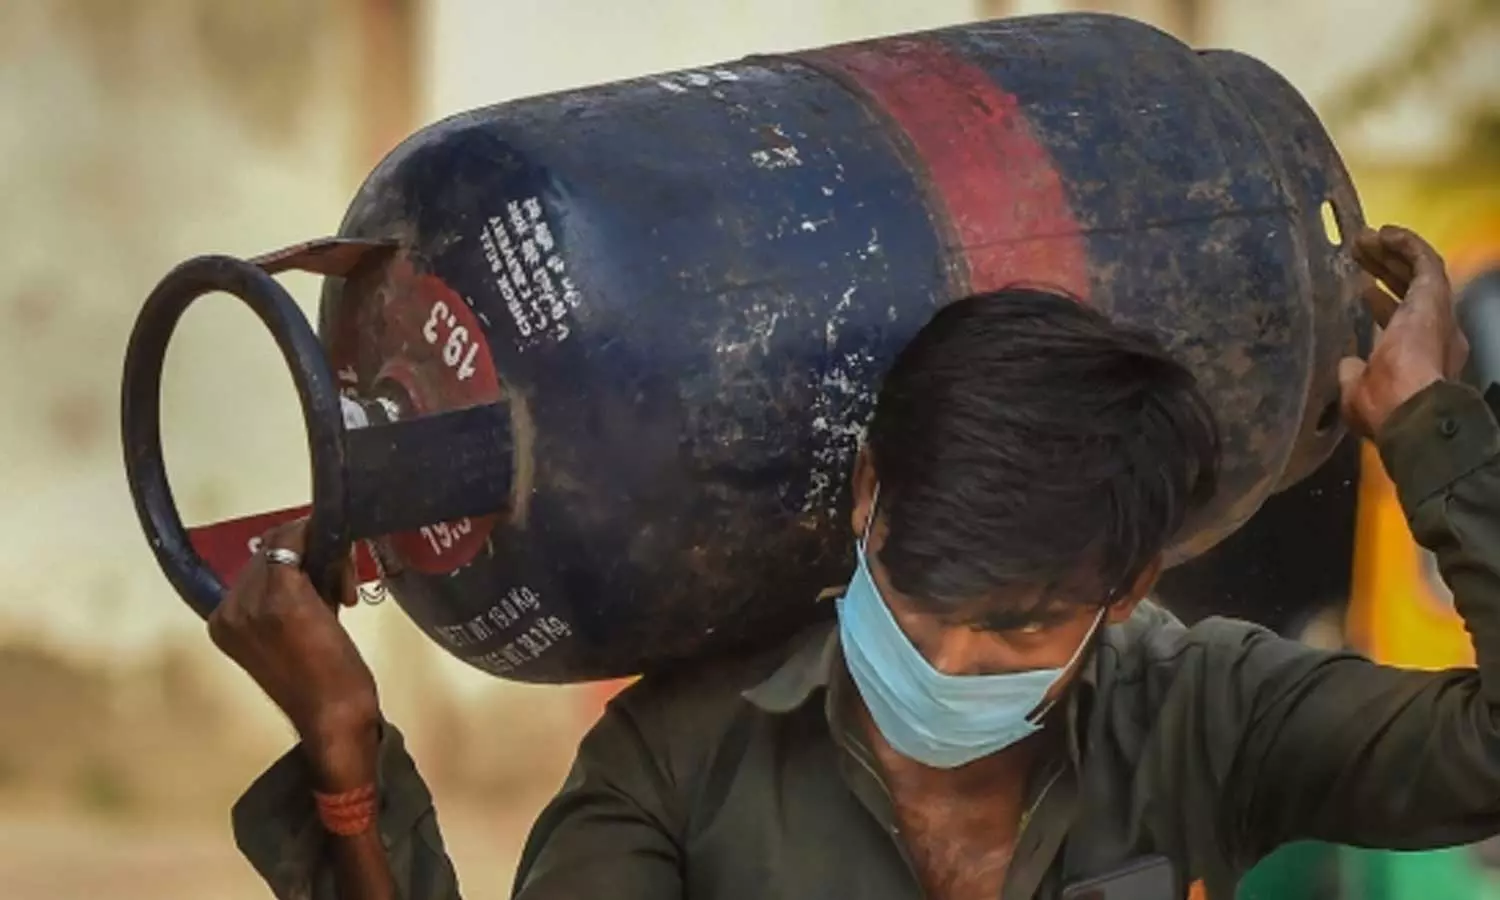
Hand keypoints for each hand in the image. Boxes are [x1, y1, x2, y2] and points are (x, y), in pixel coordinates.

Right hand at [208, 519, 379, 784]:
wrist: (332, 717)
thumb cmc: (320, 685)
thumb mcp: (288, 638)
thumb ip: (284, 602)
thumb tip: (306, 561)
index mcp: (223, 622)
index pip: (255, 566)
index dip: (294, 563)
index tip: (323, 578)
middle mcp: (230, 610)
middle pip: (268, 551)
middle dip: (309, 557)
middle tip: (341, 586)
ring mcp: (252, 603)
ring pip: (285, 544)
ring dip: (322, 556)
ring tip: (343, 594)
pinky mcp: (282, 597)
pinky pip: (296, 543)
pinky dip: (321, 543)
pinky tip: (343, 578)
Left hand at [1338, 225, 1468, 439]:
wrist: (1411, 407)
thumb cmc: (1383, 408)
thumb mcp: (1356, 394)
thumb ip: (1352, 375)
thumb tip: (1345, 363)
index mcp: (1418, 357)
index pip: (1402, 321)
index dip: (1382, 303)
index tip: (1361, 290)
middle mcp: (1435, 332)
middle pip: (1409, 291)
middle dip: (1384, 271)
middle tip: (1358, 254)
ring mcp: (1437, 312)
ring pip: (1417, 272)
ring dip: (1392, 253)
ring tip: (1365, 237)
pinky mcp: (1434, 295)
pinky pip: (1424, 260)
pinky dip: (1406, 244)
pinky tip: (1385, 232)